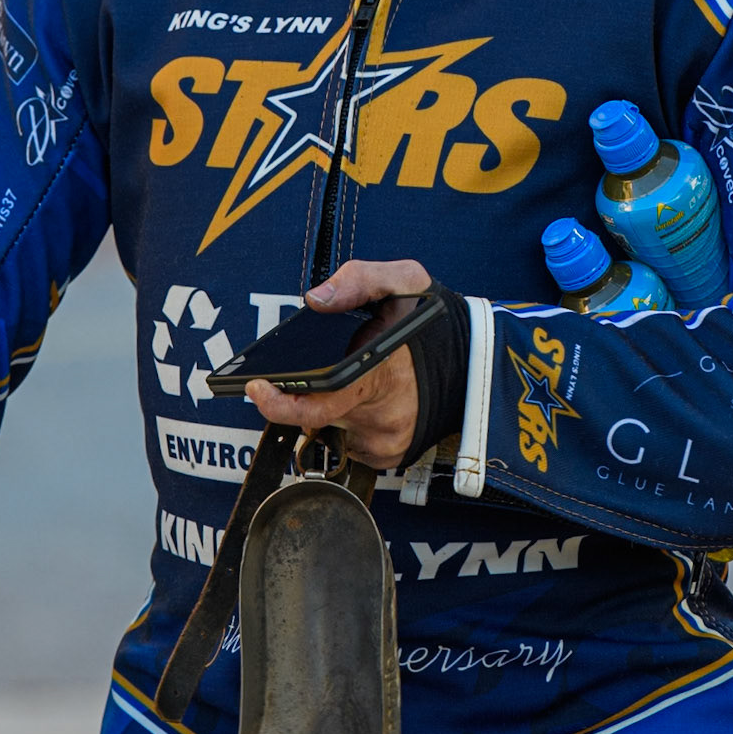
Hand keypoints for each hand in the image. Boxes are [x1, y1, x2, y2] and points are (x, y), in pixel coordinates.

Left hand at [247, 258, 430, 470]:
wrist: (475, 359)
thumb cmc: (434, 322)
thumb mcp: (405, 280)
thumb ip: (359, 279)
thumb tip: (316, 299)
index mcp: (379, 374)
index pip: (317, 404)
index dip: (281, 403)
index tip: (257, 388)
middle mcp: (384, 414)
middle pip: (317, 415)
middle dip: (307, 395)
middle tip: (317, 371)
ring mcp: (388, 439)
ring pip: (332, 430)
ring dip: (329, 408)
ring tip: (354, 379)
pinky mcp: (391, 453)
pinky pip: (351, 442)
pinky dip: (348, 422)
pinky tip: (366, 399)